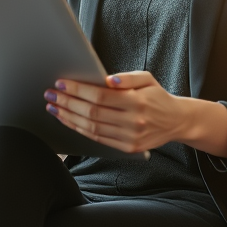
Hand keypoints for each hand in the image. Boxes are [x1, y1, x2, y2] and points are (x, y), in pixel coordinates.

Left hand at [44, 71, 184, 153]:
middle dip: (67, 103)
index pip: (100, 96)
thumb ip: (127, 77)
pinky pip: (98, 139)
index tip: (61, 83)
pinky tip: (69, 121)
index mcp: (137, 101)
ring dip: (69, 117)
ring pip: (92, 128)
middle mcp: (133, 121)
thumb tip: (106, 80)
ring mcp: (130, 138)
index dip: (78, 90)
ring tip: (54, 107)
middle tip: (50, 94)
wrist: (176, 121)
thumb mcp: (147, 78)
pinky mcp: (127, 148)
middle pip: (92, 112)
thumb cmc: (157, 96)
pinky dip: (80, 130)